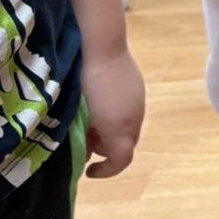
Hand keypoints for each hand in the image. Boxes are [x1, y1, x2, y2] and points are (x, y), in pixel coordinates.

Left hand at [80, 47, 144, 178]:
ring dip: (113, 133)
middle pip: (127, 145)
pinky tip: (102, 103)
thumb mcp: (79, 116)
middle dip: (108, 150)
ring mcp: (139, 102)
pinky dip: (117, 117)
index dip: (106, 172)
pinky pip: (130, 111)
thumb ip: (81, 138)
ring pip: (129, 128)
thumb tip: (83, 152)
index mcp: (120, 129)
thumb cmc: (84, 83)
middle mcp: (135, 118)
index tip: (89, 171)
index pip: (121, 161)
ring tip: (92, 122)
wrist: (102, 46)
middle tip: (86, 143)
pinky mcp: (138, 88)